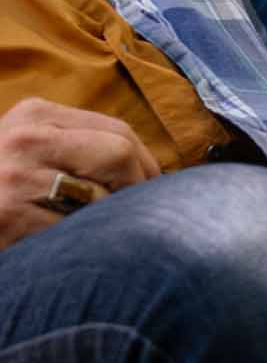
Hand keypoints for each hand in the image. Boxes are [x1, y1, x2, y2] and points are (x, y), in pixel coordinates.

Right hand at [0, 99, 161, 249]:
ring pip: (104, 195)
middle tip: (137, 214)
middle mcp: (23, 138)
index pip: (119, 132)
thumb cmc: (2, 188)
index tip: (153, 191)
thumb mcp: (28, 151)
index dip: (148, 166)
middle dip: (139, 188)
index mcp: (33, 115)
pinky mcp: (9, 217)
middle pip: (119, 153)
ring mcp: (14, 177)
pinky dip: (85, 243)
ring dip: (112, 219)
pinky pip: (78, 231)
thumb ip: (76, 147)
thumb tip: (155, 173)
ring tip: (96, 229)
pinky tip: (70, 247)